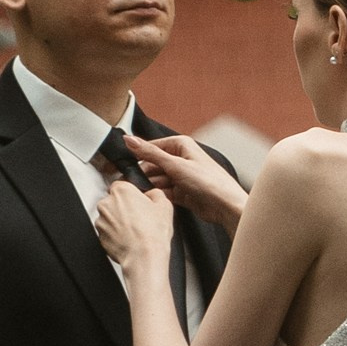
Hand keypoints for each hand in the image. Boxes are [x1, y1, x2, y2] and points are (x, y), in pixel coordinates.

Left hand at [94, 173, 176, 277]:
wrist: (143, 257)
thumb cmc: (152, 233)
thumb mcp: (164, 205)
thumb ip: (155, 193)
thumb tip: (152, 194)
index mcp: (121, 191)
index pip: (122, 184)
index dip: (132, 193)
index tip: (139, 201)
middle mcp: (107, 203)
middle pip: (114, 200)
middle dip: (125, 207)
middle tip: (140, 217)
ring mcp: (101, 221)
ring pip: (110, 216)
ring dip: (119, 221)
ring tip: (136, 230)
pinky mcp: (99, 236)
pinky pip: (108, 231)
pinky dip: (116, 233)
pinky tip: (129, 238)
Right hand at [134, 132, 251, 231]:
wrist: (225, 206)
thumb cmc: (208, 182)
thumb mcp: (175, 165)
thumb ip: (150, 153)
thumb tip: (129, 139)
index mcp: (181, 145)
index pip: (151, 147)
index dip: (136, 156)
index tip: (120, 164)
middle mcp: (182, 158)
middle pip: (153, 165)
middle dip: (143, 174)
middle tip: (128, 183)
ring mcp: (182, 176)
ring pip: (157, 179)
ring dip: (149, 186)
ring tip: (139, 193)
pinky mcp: (183, 192)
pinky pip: (164, 192)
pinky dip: (158, 195)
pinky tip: (150, 200)